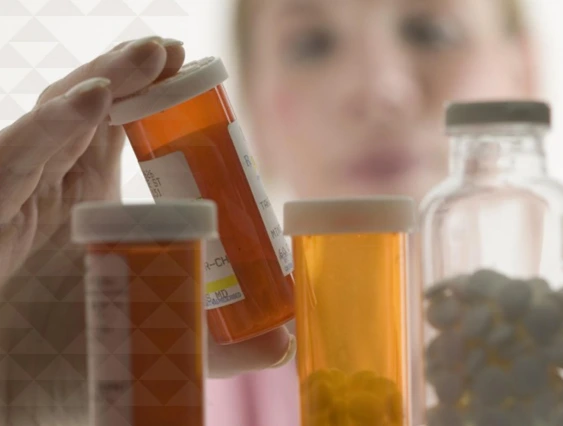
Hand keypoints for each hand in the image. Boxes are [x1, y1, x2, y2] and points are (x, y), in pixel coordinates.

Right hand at [0, 35, 294, 423]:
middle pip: (89, 115)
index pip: (116, 136)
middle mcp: (50, 190)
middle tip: (178, 51)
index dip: (149, 101)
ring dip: (105, 81)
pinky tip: (98, 98)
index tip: (194, 79)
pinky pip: (15, 160)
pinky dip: (53, 127)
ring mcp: (18, 196)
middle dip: (131, 75)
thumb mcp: (150, 335)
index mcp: (86, 204)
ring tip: (154, 53)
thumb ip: (211, 340)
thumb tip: (284, 345)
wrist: (6, 388)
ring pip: (56, 122)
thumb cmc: (66, 354)